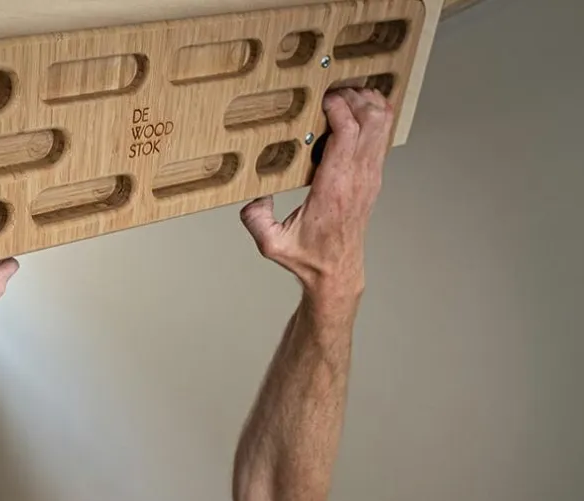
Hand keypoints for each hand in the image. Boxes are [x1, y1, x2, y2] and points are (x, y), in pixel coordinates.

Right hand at [240, 88, 393, 299]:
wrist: (336, 272)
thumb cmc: (308, 257)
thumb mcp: (271, 243)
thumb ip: (256, 218)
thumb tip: (253, 194)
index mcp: (333, 187)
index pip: (348, 132)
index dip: (338, 106)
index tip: (323, 100)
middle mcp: (357, 178)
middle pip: (371, 118)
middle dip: (353, 96)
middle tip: (333, 92)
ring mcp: (370, 176)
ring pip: (382, 123)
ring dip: (368, 103)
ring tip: (347, 96)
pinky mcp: (373, 177)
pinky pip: (383, 135)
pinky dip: (375, 116)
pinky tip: (359, 112)